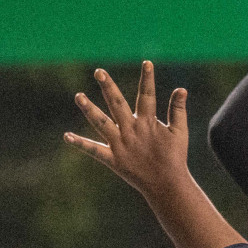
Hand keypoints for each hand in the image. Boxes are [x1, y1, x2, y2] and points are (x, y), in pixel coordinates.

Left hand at [65, 61, 188, 198]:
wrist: (167, 185)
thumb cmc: (174, 157)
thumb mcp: (179, 133)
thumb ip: (177, 110)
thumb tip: (181, 89)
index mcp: (148, 123)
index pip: (147, 96)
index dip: (147, 79)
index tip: (147, 63)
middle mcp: (132, 131)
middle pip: (118, 105)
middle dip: (109, 87)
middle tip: (99, 71)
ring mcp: (121, 145)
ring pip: (102, 123)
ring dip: (89, 109)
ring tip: (78, 96)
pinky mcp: (113, 159)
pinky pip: (94, 150)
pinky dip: (81, 144)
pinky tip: (67, 136)